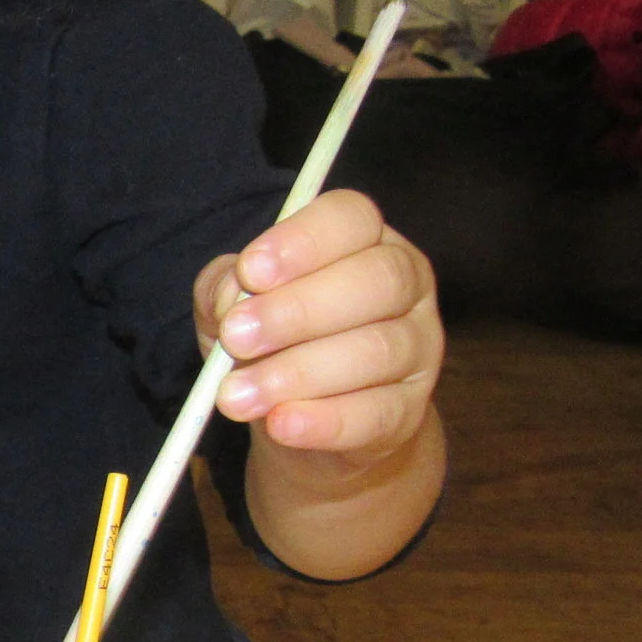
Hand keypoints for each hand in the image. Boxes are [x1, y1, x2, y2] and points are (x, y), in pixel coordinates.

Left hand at [193, 188, 441, 459]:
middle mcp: (405, 284)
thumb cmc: (270, 343)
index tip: (250, 272)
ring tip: (236, 395)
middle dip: (298, 309)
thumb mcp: (233, 307)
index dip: (303, 241)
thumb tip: (231, 298)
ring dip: (298, 372)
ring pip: (376, 350)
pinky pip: (377, 413)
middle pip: (376, 280)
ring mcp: (418, 348)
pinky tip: (281, 424)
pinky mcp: (410, 410)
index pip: (352, 218)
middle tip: (237, 338)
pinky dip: (325, 420)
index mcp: (364, 240)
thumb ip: (223, 290)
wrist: (302, 420)